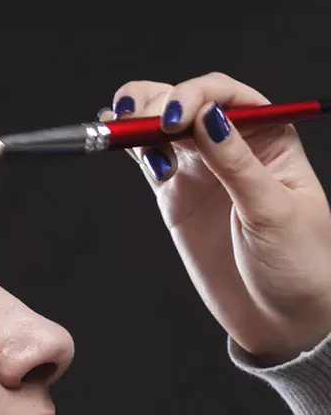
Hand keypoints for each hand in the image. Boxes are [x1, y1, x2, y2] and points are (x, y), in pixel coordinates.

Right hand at [101, 72, 330, 364]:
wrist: (282, 318)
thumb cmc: (298, 264)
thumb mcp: (272, 212)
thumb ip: (237, 164)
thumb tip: (208, 118)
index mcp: (269, 138)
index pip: (225, 97)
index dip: (195, 96)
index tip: (174, 118)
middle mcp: (232, 147)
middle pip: (188, 104)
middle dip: (158, 104)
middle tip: (136, 122)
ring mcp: (201, 172)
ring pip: (163, 128)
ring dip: (138, 120)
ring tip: (118, 126)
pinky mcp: (177, 198)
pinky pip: (150, 162)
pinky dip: (133, 149)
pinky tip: (119, 142)